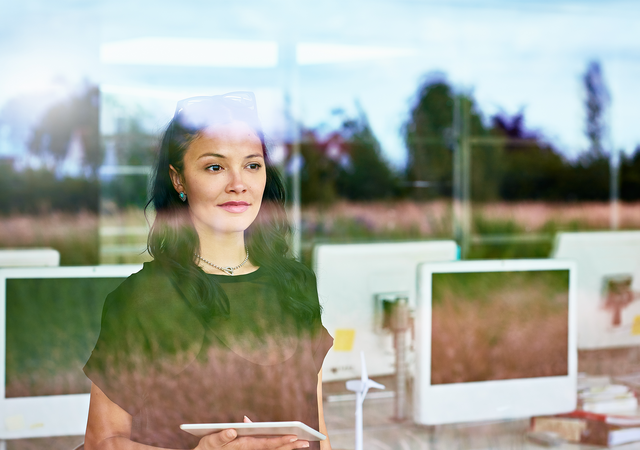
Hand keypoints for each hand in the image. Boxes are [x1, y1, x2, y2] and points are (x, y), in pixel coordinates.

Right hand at [194, 419, 309, 449]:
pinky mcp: (250, 448)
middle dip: (290, 446)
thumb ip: (221, 437)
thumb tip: (233, 430)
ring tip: (303, 442)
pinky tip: (290, 443)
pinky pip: (267, 449)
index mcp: (243, 445)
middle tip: (306, 442)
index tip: (294, 437)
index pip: (266, 444)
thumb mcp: (210, 441)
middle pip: (273, 448)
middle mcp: (250, 449)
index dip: (280, 441)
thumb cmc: (208, 447)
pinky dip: (280, 446)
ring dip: (288, 447)